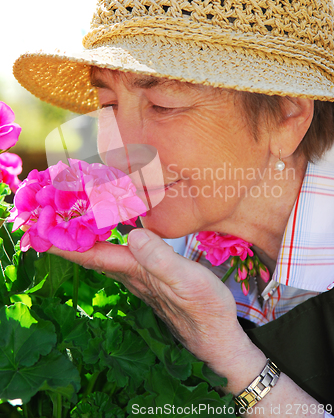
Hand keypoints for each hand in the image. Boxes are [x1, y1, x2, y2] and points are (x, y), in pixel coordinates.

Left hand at [48, 228, 258, 379]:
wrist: (215, 336)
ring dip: (86, 237)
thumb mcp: (187, 281)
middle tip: (51, 214)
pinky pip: (118, 255)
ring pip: (103, 254)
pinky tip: (110, 232)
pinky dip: (106, 241)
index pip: (92, 254)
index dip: (66, 242)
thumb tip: (132, 235)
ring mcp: (139, 277)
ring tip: (73, 218)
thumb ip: (160, 259)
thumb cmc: (204, 309)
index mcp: (135, 272)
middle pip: (91, 253)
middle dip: (70, 236)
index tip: (41, 228)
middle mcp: (130, 275)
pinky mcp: (149, 277)